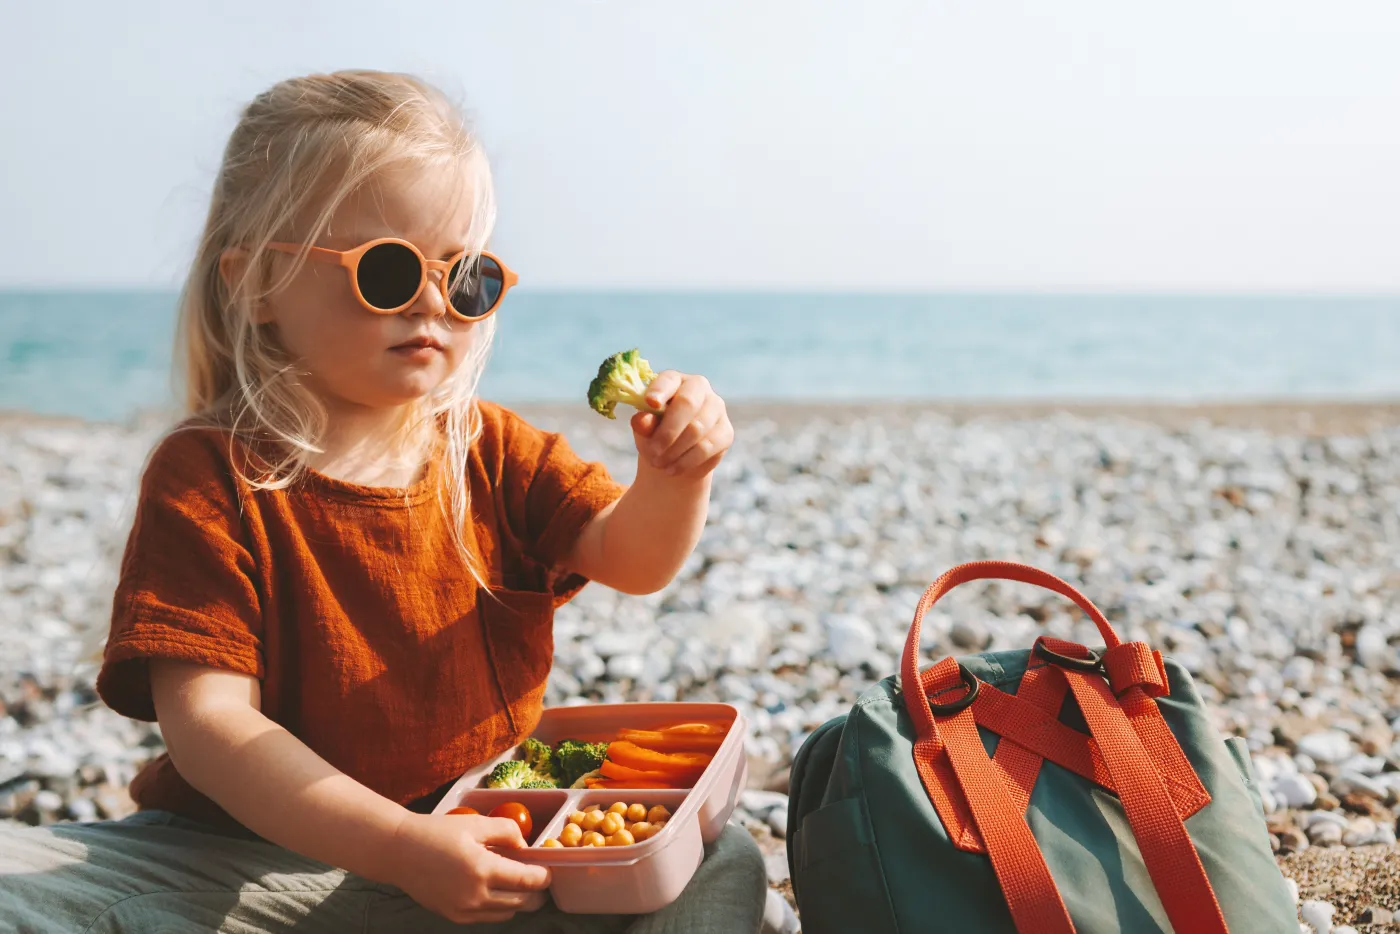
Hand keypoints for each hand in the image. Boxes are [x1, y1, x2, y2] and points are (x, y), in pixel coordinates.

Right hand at [386, 812, 551, 923]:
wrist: (399, 852)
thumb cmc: (437, 833)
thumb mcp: (475, 823)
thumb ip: (507, 831)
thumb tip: (525, 846)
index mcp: (482, 869)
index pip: (527, 882)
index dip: (544, 877)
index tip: (548, 870)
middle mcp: (475, 896)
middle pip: (522, 902)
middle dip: (535, 892)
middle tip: (539, 879)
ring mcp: (464, 910)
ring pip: (507, 913)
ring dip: (518, 901)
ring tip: (517, 884)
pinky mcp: (454, 917)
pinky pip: (487, 918)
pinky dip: (498, 907)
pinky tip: (495, 891)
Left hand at [631, 371, 733, 478]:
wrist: (675, 457)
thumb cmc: (656, 434)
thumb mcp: (644, 429)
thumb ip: (643, 423)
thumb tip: (641, 420)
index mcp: (675, 380)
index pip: (669, 379)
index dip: (660, 389)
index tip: (650, 402)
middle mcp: (699, 388)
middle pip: (687, 403)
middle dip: (668, 431)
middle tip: (654, 451)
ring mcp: (717, 408)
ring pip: (697, 429)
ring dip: (674, 450)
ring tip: (659, 463)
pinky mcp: (725, 431)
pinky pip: (706, 447)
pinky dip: (686, 461)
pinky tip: (673, 468)